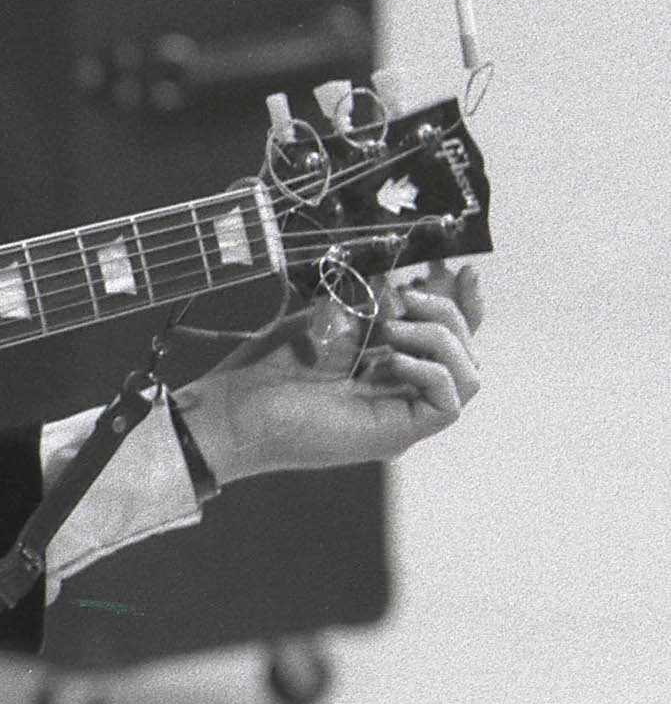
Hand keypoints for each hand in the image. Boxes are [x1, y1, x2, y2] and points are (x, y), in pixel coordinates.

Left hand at [175, 264, 483, 482]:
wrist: (235, 408)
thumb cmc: (268, 368)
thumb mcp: (329, 320)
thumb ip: (372, 305)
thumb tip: (409, 281)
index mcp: (388, 367)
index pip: (449, 338)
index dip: (465, 305)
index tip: (464, 269)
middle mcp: (402, 393)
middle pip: (466, 352)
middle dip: (447, 313)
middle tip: (404, 296)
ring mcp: (402, 416)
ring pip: (468, 376)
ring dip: (440, 338)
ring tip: (391, 326)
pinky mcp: (398, 434)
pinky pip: (448, 403)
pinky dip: (430, 370)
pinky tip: (390, 358)